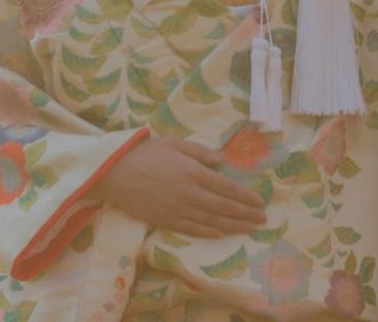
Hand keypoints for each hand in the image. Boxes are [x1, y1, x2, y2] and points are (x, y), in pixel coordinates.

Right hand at [93, 137, 266, 237]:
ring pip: (213, 221)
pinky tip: (223, 234)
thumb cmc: (144, 152)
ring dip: (234, 226)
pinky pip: (195, 230)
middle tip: (263, 219)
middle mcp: (189, 193)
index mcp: (192, 171)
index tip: (260, 202)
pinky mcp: (167, 220)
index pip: (225, 187)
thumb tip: (222, 161)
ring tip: (250, 228)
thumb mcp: (173, 143)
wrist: (115, 172)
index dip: (244, 196)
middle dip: (245, 214)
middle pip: (223, 207)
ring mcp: (179, 210)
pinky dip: (212, 233)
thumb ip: (199, 152)